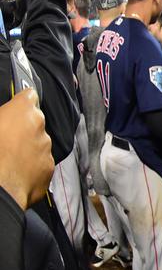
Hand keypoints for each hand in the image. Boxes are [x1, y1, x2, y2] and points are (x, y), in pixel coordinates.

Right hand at [0, 90, 51, 208]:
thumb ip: (1, 118)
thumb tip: (3, 122)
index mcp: (22, 111)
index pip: (29, 95)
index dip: (22, 101)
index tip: (17, 106)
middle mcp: (40, 127)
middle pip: (34, 122)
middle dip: (24, 129)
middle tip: (6, 140)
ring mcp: (46, 149)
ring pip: (39, 144)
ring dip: (28, 149)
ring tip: (9, 159)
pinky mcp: (49, 169)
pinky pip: (40, 164)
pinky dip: (31, 167)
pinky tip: (16, 174)